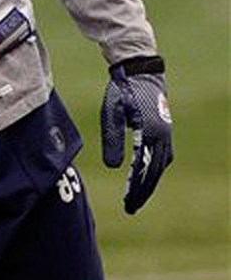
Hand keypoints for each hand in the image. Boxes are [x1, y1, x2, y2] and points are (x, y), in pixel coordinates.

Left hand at [100, 56, 173, 213]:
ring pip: (161, 166)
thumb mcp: (112, 112)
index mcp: (151, 132)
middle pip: (155, 172)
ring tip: (137, 197)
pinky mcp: (165, 131)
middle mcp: (163, 136)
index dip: (136, 188)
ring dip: (150, 181)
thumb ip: (112, 139)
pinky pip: (163, 157)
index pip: (144, 169)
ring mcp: (166, 133)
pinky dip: (155, 169)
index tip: (128, 204)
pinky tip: (146, 177)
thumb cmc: (122, 90)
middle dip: (143, 191)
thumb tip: (115, 168)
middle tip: (131, 208)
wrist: (140, 71)